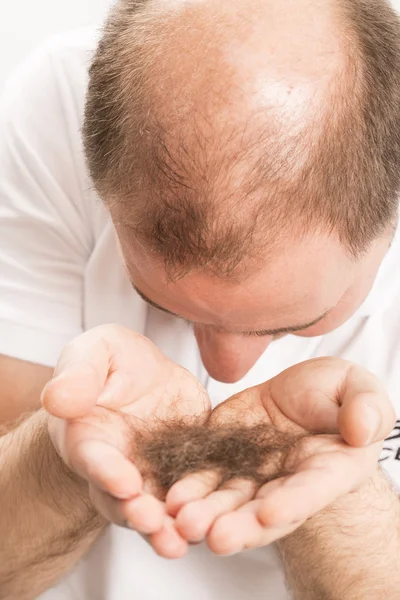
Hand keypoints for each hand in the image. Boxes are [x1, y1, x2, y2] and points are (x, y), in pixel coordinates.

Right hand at [42, 324, 209, 557]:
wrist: (147, 379)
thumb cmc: (114, 364)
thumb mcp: (97, 352)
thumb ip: (79, 373)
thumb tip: (58, 399)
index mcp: (89, 437)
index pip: (94, 459)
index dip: (107, 472)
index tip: (125, 483)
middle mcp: (118, 467)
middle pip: (123, 499)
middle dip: (136, 513)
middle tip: (152, 522)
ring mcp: (151, 477)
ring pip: (155, 510)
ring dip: (165, 528)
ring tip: (180, 541)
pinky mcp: (185, 476)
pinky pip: (191, 500)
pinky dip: (199, 515)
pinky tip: (214, 525)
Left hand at [166, 357, 394, 554]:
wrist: (296, 393)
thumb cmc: (334, 394)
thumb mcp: (358, 389)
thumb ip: (366, 407)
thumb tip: (361, 430)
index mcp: (329, 469)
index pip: (315, 488)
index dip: (295, 502)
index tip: (272, 511)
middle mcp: (288, 483)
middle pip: (265, 510)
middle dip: (241, 525)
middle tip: (217, 537)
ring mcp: (254, 474)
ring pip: (230, 501)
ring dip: (207, 514)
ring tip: (184, 521)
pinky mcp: (223, 458)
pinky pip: (205, 476)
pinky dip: (189, 489)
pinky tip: (171, 497)